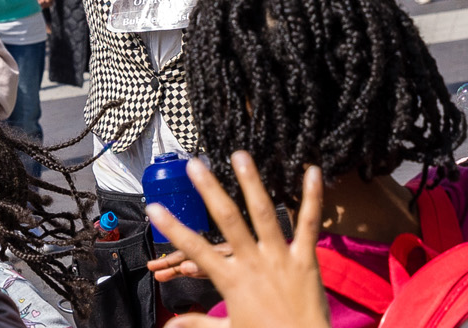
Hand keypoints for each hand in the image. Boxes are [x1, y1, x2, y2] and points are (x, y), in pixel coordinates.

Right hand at [147, 152, 327, 327]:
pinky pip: (309, 223)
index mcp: (232, 280)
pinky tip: (312, 170)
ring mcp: (281, 258)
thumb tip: (167, 326)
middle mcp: (254, 263)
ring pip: (264, 214)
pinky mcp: (306, 258)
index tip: (155, 207)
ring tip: (240, 156)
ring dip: (251, 182)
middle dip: (209, 191)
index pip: (195, 250)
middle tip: (195, 165)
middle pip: (227, 220)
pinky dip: (312, 197)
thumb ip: (197, 323)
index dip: (173, 228)